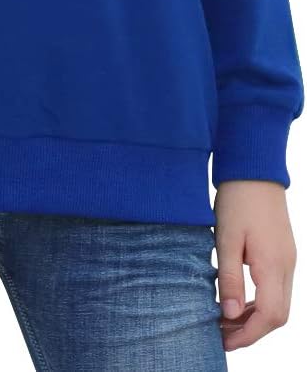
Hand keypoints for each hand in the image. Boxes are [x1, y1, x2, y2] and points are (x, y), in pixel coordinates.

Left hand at [214, 180, 296, 350]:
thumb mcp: (226, 238)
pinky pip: (277, 288)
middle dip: (251, 331)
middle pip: (277, 316)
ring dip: (255, 317)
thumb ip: (229, 278)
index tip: (224, 341)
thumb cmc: (238, 199)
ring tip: (225, 320)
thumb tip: (228, 315)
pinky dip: (259, 301)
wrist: (255, 168)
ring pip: (279, 304)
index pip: (268, 316)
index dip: (247, 335)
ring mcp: (288, 259)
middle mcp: (287, 266)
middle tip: (221, 334)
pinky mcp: (283, 252)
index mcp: (273, 265)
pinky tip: (237, 299)